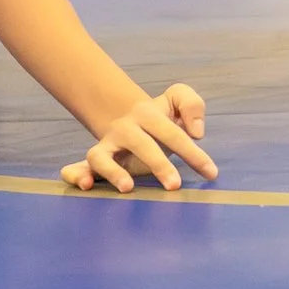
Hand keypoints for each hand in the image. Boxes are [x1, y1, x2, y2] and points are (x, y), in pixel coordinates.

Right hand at [61, 83, 215, 191]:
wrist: (126, 116)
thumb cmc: (161, 115)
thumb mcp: (178, 100)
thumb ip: (192, 105)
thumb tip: (196, 131)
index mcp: (148, 114)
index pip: (173, 133)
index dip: (193, 153)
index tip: (210, 172)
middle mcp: (125, 129)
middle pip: (142, 144)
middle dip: (159, 164)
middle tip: (175, 185)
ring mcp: (108, 144)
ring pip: (102, 156)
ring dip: (113, 172)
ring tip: (127, 188)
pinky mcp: (96, 160)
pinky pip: (81, 166)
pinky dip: (78, 175)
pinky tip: (85, 185)